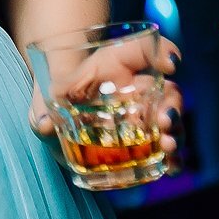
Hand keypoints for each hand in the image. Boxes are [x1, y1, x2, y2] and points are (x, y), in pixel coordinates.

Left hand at [30, 33, 182, 156]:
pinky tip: (171, 169)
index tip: (171, 64)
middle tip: (164, 121)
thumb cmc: (59, 98)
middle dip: (172, 106)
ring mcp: (146, 117)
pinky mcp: (147, 143)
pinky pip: (167, 150)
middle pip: (168, 91)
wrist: (63, 122)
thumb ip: (41, 108)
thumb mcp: (47, 97)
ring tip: (169, 146)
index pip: (143, 49)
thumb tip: (43, 125)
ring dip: (176, 133)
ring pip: (172, 121)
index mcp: (115, 65)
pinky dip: (173, 160)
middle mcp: (137, 89)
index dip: (162, 51)